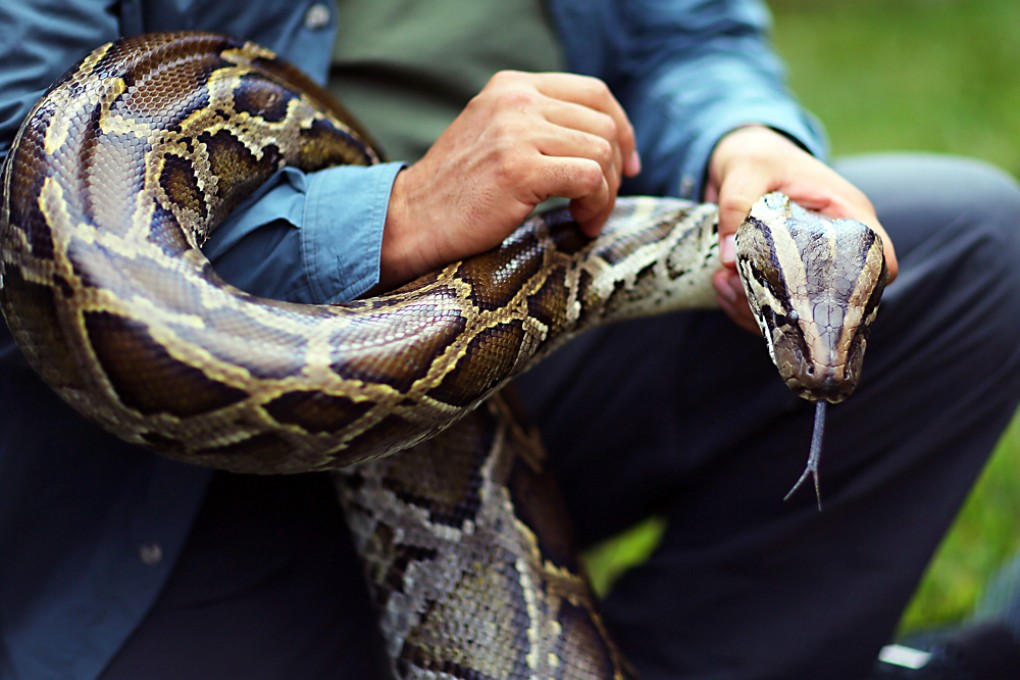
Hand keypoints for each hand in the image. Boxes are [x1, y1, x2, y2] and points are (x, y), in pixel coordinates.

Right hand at [378, 71, 640, 288]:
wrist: (411, 220)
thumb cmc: (457, 192)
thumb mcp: (496, 136)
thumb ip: (539, 125)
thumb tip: (605, 140)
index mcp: (513, 86)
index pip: (594, 93)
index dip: (622, 129)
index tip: (627, 166)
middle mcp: (517, 100)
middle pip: (604, 124)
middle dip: (614, 170)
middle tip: (599, 204)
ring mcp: (517, 132)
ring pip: (601, 151)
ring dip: (605, 193)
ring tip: (586, 218)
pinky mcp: (519, 168)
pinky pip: (589, 178)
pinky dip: (596, 205)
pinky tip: (580, 223)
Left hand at [705, 126, 898, 331]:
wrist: (738, 158)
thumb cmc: (756, 156)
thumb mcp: (746, 169)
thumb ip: (737, 205)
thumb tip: (730, 259)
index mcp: (845, 213)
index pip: (879, 258)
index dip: (865, 287)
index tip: (821, 299)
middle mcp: (833, 245)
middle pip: (835, 298)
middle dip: (789, 308)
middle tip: (743, 290)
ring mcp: (807, 265)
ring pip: (799, 310)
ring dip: (759, 311)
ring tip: (724, 285)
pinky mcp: (781, 277)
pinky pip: (772, 308)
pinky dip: (745, 309)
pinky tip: (721, 288)